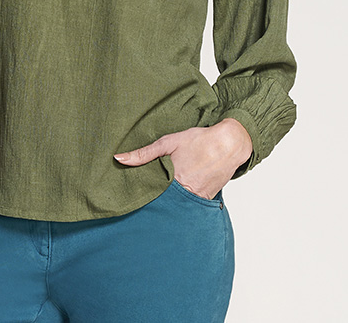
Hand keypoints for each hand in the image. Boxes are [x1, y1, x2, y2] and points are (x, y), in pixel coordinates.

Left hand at [114, 119, 252, 199]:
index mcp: (172, 179)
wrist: (229, 144)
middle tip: (141, 206)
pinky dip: (183, 204)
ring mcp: (197, 199)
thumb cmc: (199, 140)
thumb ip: (143, 153)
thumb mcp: (168, 142)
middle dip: (153, 204)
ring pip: (176, 207)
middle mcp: (185, 192)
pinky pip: (191, 206)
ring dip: (168, 204)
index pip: (149, 195)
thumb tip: (118, 158)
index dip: (140, 196)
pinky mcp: (206, 200)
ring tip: (158, 204)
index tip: (130, 198)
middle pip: (162, 203)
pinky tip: (176, 200)